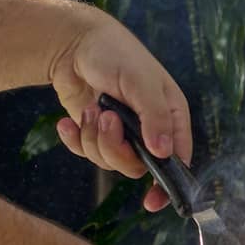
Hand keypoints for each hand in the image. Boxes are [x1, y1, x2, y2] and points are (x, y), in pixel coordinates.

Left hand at [47, 5, 192, 211]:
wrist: (74, 42)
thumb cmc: (115, 54)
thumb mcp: (140, 81)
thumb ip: (154, 117)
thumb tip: (165, 153)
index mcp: (170, 115)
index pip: (178, 159)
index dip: (168, 184)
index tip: (152, 201)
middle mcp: (148, 128)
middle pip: (137, 165)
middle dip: (114, 147)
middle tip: (104, 118)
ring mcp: (121, 132)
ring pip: (109, 160)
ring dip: (92, 138)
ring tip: (89, 108)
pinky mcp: (95, 132)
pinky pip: (86, 153)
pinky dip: (74, 139)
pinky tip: (67, 122)